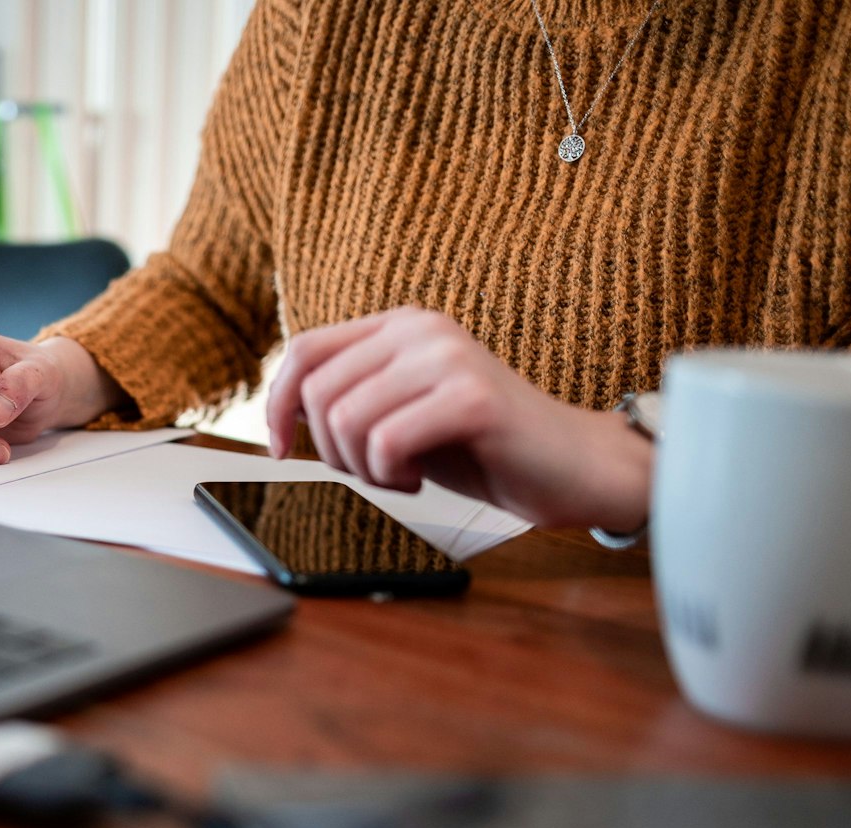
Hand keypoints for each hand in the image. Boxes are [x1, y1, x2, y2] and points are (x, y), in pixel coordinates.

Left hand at [266, 307, 651, 529]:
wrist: (573, 466)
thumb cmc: (482, 446)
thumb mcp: (402, 412)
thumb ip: (350, 398)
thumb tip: (280, 412)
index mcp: (399, 326)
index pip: (303, 352)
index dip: (276, 406)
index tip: (281, 450)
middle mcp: (421, 329)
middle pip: (319, 394)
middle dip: (331, 451)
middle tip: (376, 471)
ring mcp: (448, 358)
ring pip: (347, 421)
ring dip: (364, 468)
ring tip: (404, 474)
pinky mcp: (471, 398)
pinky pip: (386, 443)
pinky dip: (392, 476)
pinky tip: (422, 479)